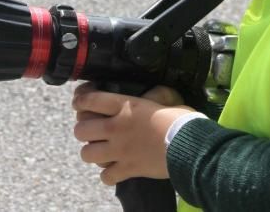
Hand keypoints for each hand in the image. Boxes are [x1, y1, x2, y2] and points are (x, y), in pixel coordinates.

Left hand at [72, 83, 194, 184]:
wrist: (190, 145)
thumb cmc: (180, 119)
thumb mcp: (166, 97)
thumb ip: (153, 93)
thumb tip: (151, 92)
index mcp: (124, 106)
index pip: (89, 100)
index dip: (79, 100)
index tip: (79, 102)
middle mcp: (116, 127)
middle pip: (80, 129)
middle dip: (83, 129)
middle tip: (92, 129)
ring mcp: (119, 150)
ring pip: (87, 154)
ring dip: (92, 152)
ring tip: (100, 150)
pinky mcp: (127, 169)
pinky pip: (105, 176)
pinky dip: (107, 175)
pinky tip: (114, 169)